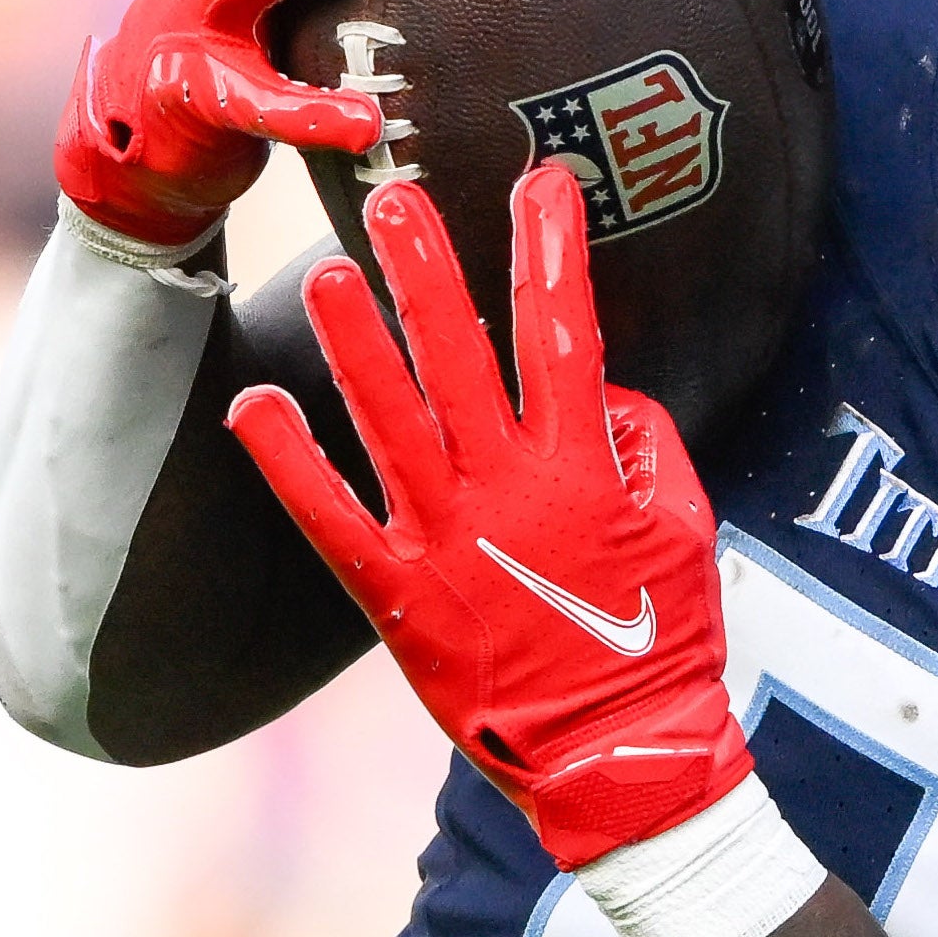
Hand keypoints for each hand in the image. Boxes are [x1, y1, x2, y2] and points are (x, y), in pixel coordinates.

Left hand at [227, 166, 754, 864]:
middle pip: (456, 354)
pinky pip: (330, 517)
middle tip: (391, 196)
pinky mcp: (397, 593)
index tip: (540, 181)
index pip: (561, 330)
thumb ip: (642, 440)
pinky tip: (254, 408)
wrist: (618, 755)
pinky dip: (290, 462)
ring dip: (353, 341)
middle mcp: (506, 487)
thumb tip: (599, 388)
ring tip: (324, 273)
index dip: (550, 249)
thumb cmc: (662, 638)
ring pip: (388, 418)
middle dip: (425, 267)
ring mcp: (445, 538)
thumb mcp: (683, 525)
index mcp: (580, 466)